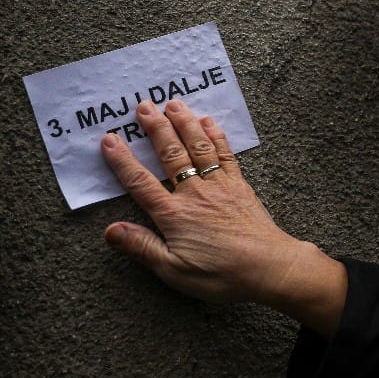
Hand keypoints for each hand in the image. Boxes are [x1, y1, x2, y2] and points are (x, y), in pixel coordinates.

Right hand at [101, 100, 346, 336]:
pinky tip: (208, 122)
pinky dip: (215, 135)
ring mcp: (220, 185)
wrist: (269, 266)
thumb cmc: (220, 274)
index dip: (123, 161)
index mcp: (174, 215)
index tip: (110, 139)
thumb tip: (110, 230)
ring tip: (173, 103)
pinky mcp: (239, 185)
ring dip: (184, 122)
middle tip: (144, 106)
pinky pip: (225, 153)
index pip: (141, 183)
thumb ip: (142, 247)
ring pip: (198, 146)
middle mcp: (195, 192)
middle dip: (156, 128)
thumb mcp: (174, 271)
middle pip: (171, 154)